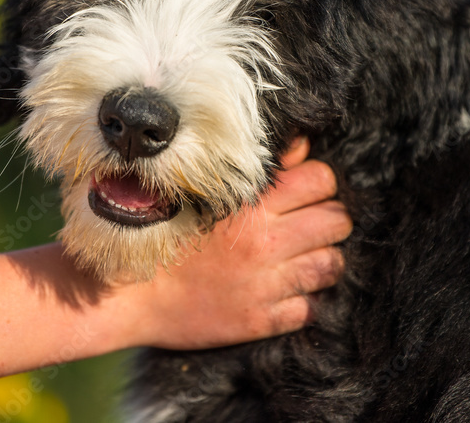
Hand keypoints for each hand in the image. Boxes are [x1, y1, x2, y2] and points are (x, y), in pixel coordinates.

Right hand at [125, 137, 350, 349]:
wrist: (132, 296)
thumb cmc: (166, 236)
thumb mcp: (207, 193)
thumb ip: (259, 171)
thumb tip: (300, 148)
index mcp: (253, 207)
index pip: (321, 180)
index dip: (320, 183)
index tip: (308, 191)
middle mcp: (266, 244)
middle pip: (337, 221)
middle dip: (330, 218)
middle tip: (312, 223)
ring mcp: (267, 285)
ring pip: (333, 264)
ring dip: (325, 258)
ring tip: (306, 256)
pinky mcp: (263, 320)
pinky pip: (312, 308)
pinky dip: (307, 298)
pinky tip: (289, 289)